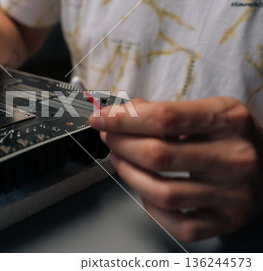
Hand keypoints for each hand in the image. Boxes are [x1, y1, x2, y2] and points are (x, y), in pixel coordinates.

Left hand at [90, 97, 262, 241]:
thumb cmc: (231, 137)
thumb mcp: (208, 111)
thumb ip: (164, 110)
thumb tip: (118, 114)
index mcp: (229, 119)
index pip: (164, 117)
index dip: (123, 118)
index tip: (101, 118)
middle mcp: (235, 156)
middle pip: (158, 154)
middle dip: (121, 145)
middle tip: (109, 138)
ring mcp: (233, 193)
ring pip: (164, 192)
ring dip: (129, 175)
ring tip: (120, 161)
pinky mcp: (228, 220)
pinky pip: (180, 224)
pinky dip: (153, 209)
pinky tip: (146, 192)